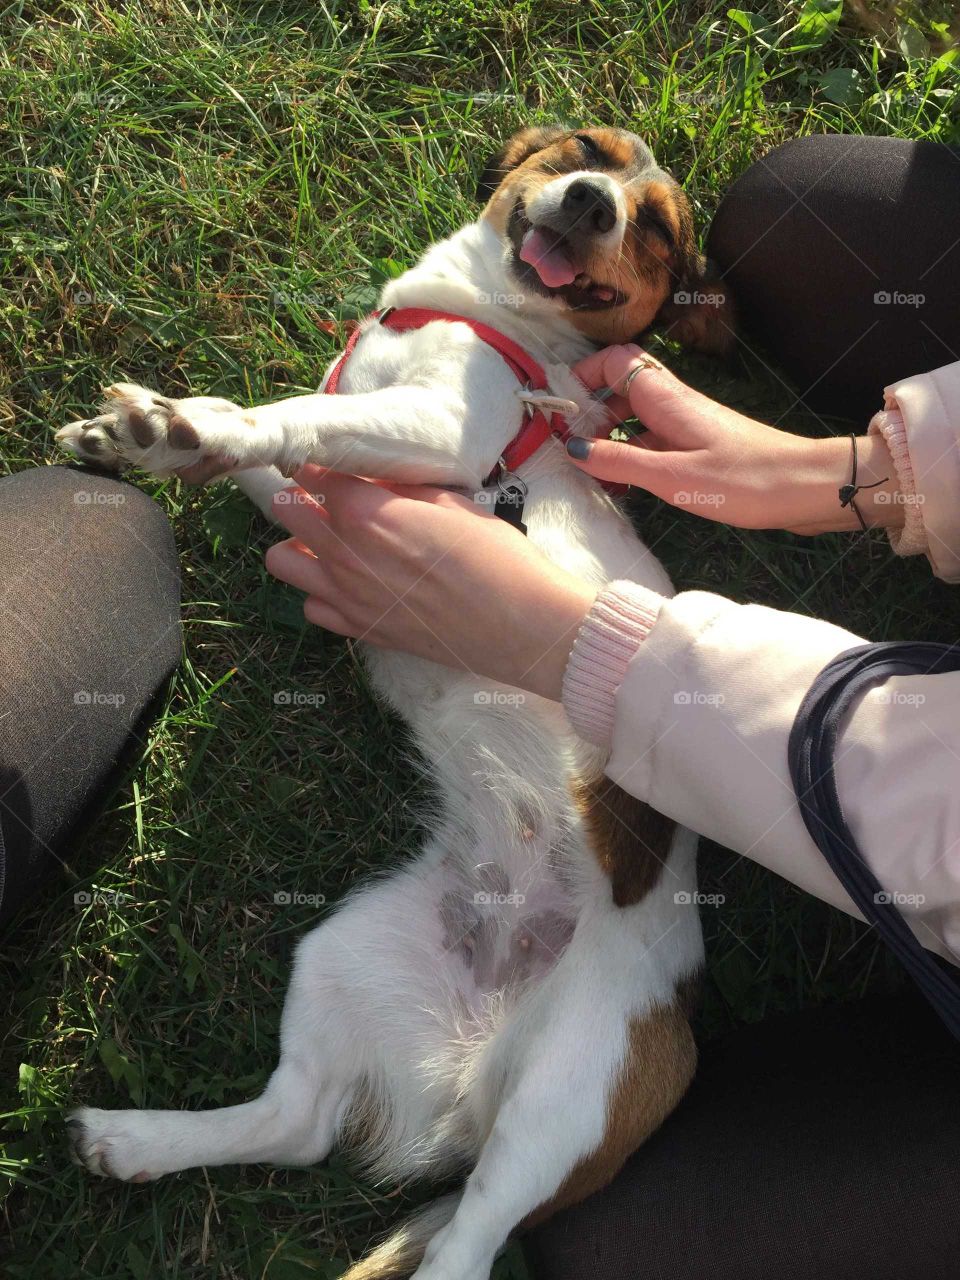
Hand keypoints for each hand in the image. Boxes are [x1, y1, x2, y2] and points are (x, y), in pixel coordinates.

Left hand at [264, 468, 596, 699]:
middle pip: (285, 510)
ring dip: (299, 544)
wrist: (520, 624)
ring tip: (333, 541)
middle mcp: (344, 553)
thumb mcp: (450, 501)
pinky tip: (351, 583)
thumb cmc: (496, 557)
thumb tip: (373, 478)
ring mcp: (347, 596)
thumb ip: (399, 488)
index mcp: (366, 513)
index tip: (332, 461)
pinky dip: (322, 592)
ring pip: (282, 561)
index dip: (321, 462)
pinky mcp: (360, 629)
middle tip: (328, 496)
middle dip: (300, 495)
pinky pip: (312, 606)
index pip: (313, 472)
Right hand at [570, 344, 902, 534]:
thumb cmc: (744, 480)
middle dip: (589, 412)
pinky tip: (624, 483)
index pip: (613, 361)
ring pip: (634, 417)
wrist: (806, 488)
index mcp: (665, 398)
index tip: (560, 412)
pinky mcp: (698, 446)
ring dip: (609, 437)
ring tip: (591, 471)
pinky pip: (652, 440)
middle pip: (618, 387)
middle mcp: (673, 402)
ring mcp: (687, 424)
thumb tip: (572, 447)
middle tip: (571, 449)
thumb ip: (620, 462)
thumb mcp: (672, 477)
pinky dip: (632, 455)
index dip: (581, 376)